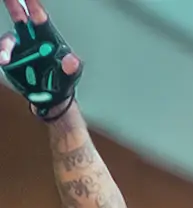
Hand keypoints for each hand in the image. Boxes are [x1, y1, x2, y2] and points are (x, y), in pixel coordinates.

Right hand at [1, 0, 83, 119]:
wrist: (52, 99)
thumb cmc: (64, 82)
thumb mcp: (72, 75)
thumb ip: (72, 67)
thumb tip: (71, 60)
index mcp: (47, 39)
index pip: (39, 18)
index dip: (33, 6)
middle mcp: (31, 40)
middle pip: (19, 18)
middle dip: (13, 5)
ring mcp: (19, 49)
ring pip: (8, 40)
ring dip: (5, 47)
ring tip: (5, 58)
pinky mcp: (11, 60)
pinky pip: (2, 54)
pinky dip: (1, 56)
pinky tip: (3, 61)